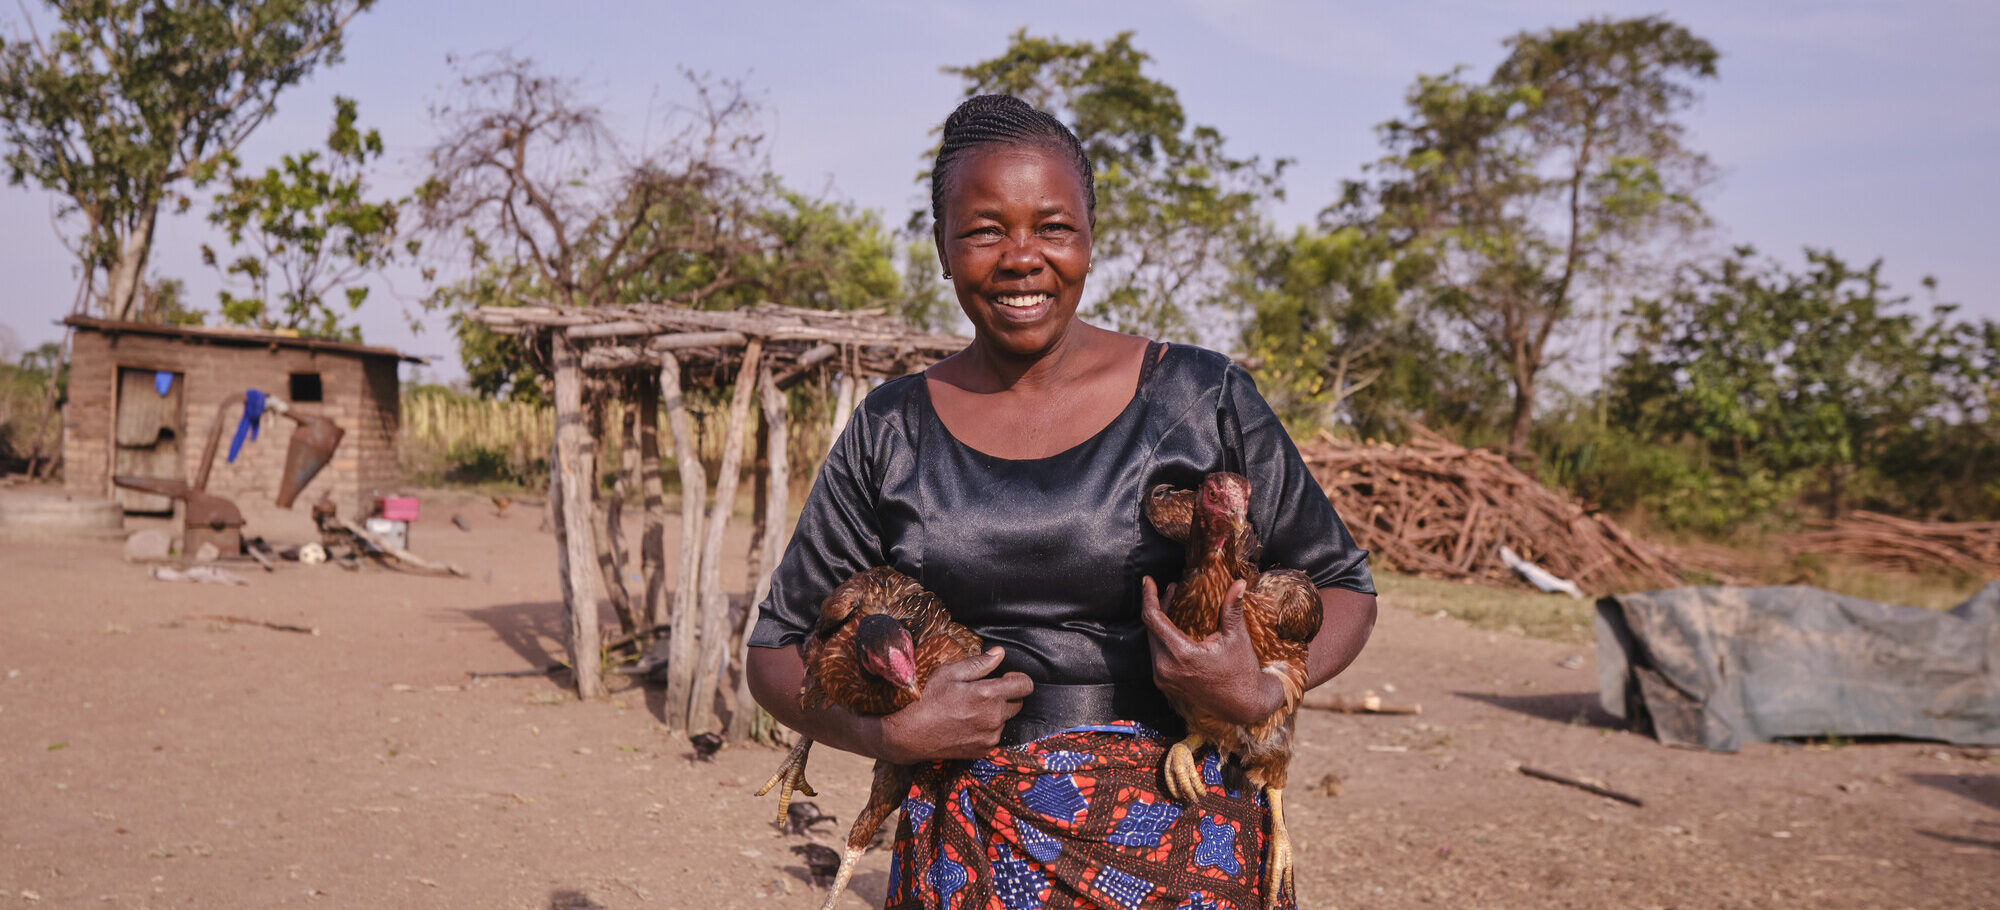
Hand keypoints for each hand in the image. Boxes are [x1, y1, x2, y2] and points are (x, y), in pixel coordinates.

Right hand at [877, 648, 1032, 763]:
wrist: (911, 735)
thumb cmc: (927, 700)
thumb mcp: (949, 673)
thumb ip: (979, 663)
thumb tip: (1000, 653)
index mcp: (989, 695)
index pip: (1025, 685)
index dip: (1018, 678)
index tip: (1006, 676)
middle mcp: (994, 718)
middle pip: (1018, 703)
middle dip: (1006, 695)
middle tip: (983, 692)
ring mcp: (990, 736)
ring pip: (1005, 720)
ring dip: (995, 713)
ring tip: (970, 709)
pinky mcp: (984, 750)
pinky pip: (994, 735)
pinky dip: (987, 728)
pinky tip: (967, 723)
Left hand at [1141, 576, 1284, 725]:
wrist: (1242, 705)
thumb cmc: (1241, 671)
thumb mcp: (1237, 638)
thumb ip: (1232, 609)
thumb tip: (1239, 582)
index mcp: (1181, 654)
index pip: (1153, 619)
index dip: (1148, 596)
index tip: (1147, 581)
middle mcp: (1165, 667)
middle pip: (1150, 628)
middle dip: (1157, 606)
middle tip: (1169, 589)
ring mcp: (1163, 678)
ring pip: (1152, 641)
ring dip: (1159, 622)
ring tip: (1171, 604)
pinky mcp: (1165, 684)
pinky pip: (1156, 654)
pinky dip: (1162, 638)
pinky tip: (1173, 627)